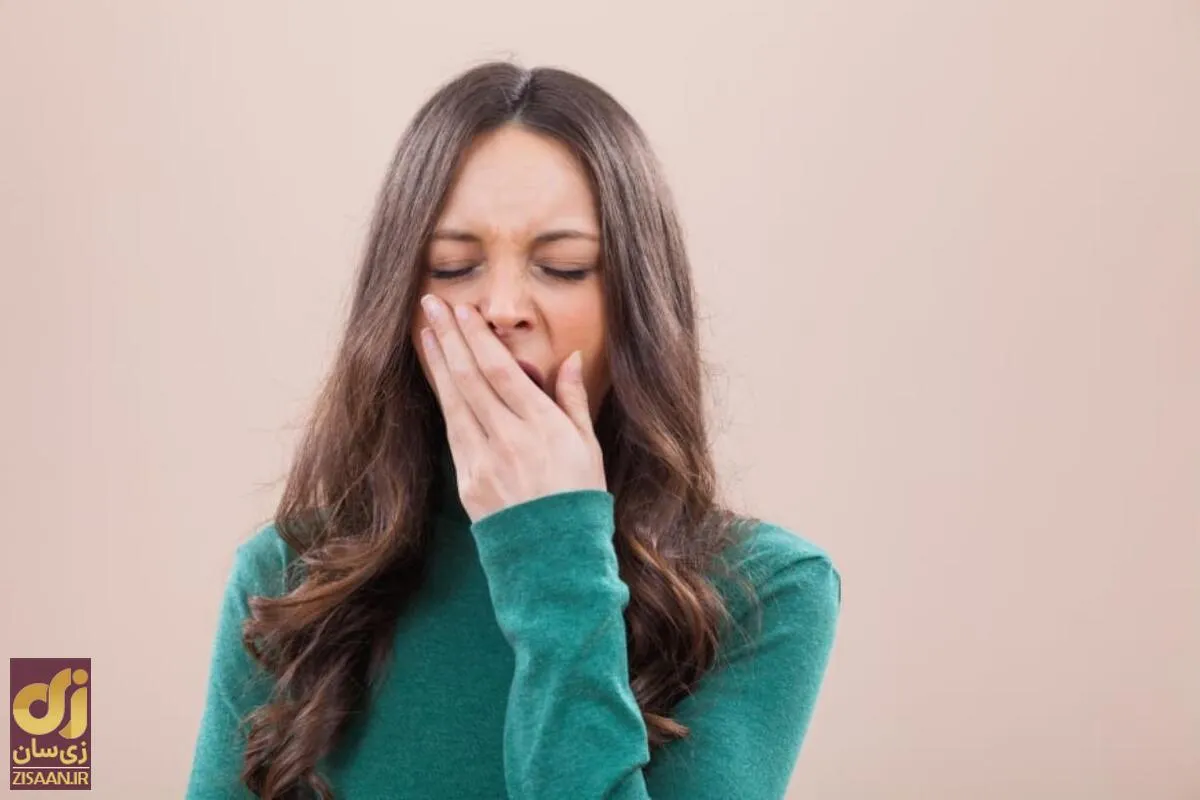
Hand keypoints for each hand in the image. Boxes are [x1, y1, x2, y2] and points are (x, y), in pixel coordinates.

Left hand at [418, 294, 606, 521]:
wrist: (555, 558)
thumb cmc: (579, 500)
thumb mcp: (588, 447)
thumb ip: (573, 400)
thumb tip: (570, 359)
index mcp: (543, 428)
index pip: (501, 371)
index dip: (478, 337)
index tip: (464, 310)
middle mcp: (510, 440)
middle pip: (471, 378)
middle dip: (450, 338)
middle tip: (433, 304)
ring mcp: (484, 462)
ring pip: (455, 401)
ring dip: (439, 363)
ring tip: (426, 332)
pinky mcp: (468, 482)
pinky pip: (453, 431)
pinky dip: (444, 399)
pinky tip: (438, 379)